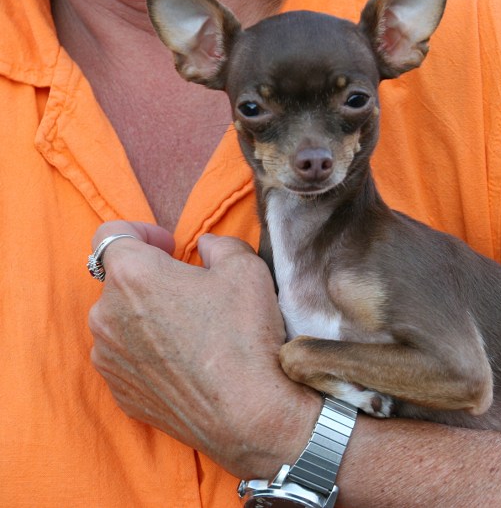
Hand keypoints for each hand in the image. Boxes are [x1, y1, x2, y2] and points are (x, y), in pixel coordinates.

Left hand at [87, 221, 317, 477]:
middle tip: (193, 292)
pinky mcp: (119, 392)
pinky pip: (127, 359)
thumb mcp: (247, 268)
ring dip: (147, 318)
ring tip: (192, 332)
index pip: (112, 234)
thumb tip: (206, 246)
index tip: (170, 247)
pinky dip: (149, 353)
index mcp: (132, 275)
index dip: (142, 232)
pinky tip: (187, 363)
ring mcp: (108, 358)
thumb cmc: (244, 336)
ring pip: (121, 322)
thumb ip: (219, 243)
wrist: (249, 413)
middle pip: (120, 281)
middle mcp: (106, 315)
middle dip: (152, 279)